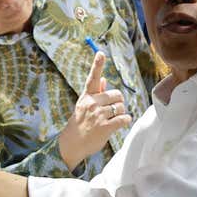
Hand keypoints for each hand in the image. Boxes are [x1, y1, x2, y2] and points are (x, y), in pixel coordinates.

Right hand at [57, 51, 131, 169]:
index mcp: (86, 97)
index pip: (92, 78)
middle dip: (119, 102)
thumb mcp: (83, 106)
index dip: (97, 65)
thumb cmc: (79, 124)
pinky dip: (125, 121)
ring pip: (121, 107)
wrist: (72, 144)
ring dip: (121, 113)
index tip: (101, 53)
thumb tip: (103, 79)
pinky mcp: (104, 127)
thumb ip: (95, 93)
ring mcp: (98, 115)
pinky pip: (123, 119)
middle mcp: (92, 104)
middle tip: (114, 110)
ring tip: (113, 119)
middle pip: (117, 95)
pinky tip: (120, 123)